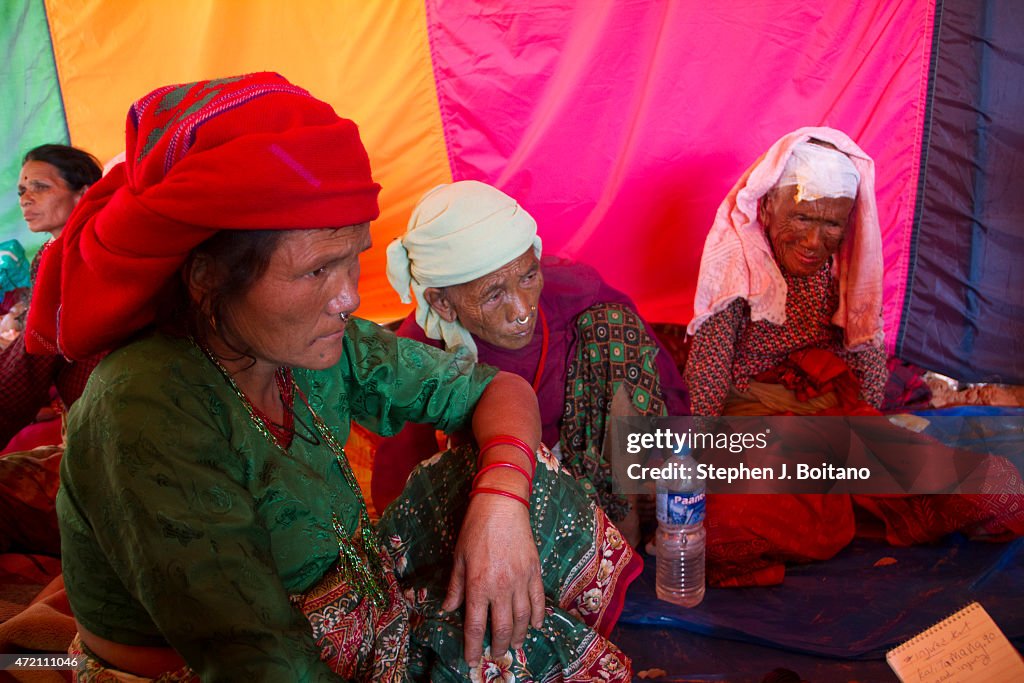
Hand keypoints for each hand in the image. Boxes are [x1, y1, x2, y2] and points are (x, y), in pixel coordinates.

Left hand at [442, 492, 544, 666]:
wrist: (502, 505)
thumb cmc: (475, 529)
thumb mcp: (458, 558)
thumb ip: (456, 587)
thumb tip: (448, 609)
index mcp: (478, 585)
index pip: (475, 625)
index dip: (472, 646)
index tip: (472, 660)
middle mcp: (501, 587)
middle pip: (501, 627)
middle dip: (498, 646)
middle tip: (495, 655)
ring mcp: (521, 580)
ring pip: (522, 618)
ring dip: (518, 635)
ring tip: (514, 645)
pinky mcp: (534, 572)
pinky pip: (538, 600)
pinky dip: (538, 616)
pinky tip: (535, 626)